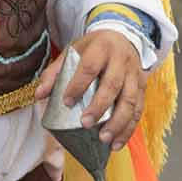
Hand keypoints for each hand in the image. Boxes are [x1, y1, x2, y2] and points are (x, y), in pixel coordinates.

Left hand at [35, 29, 144, 151]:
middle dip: (99, 107)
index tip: (67, 102)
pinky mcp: (142, 86)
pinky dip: (128, 128)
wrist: (123, 36)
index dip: (78, 84)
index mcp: (102, 48)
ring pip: (130, 100)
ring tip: (104, 139)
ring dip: (118, 123)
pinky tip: (117, 143)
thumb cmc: (94, 48)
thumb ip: (55, 72)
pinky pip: (139, 109)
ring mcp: (134, 74)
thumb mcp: (73, 51)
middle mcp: (121, 60)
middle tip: (85, 124)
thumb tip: (39, 95)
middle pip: (113, 85)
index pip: (90, 66)